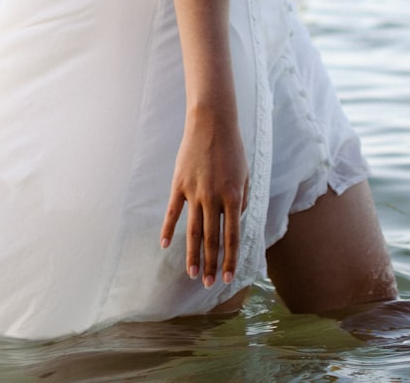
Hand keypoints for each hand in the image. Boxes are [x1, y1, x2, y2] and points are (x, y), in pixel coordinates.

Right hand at [160, 106, 248, 287]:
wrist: (212, 124)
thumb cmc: (233, 150)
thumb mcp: (245, 176)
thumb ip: (240, 201)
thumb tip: (233, 221)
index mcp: (233, 196)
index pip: (232, 236)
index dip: (230, 258)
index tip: (228, 277)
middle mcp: (213, 198)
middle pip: (212, 239)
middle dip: (211, 264)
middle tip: (209, 284)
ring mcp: (194, 192)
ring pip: (192, 231)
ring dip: (193, 255)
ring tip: (192, 274)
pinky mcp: (179, 185)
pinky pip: (173, 212)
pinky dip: (168, 230)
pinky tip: (165, 246)